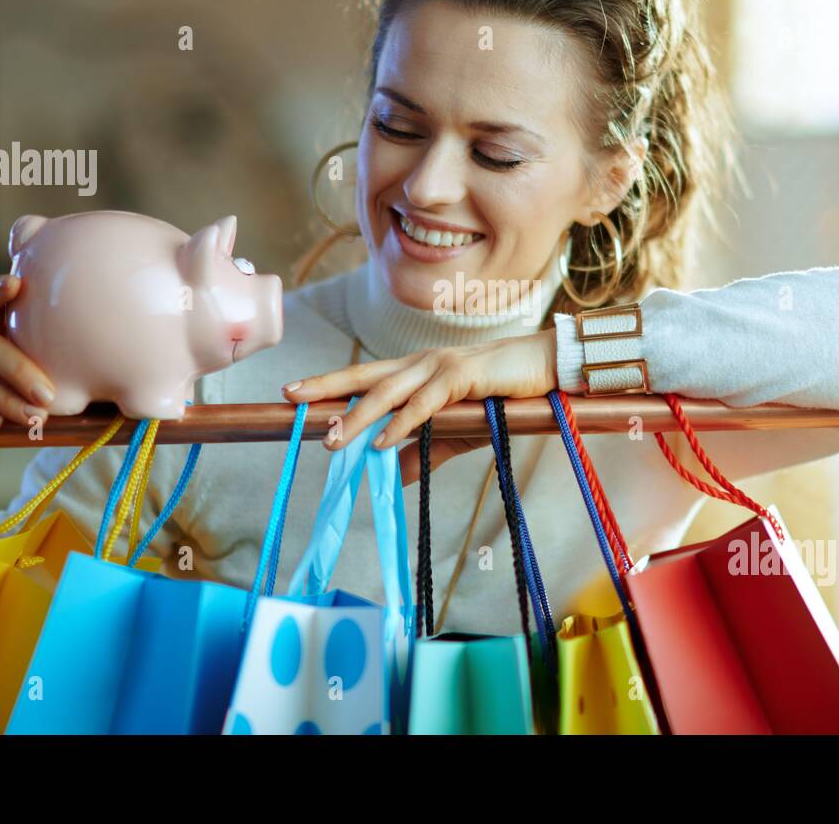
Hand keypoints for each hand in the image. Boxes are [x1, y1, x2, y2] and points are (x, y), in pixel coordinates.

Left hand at [281, 328, 557, 485]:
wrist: (547, 369)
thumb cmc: (503, 396)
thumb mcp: (456, 431)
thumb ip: (423, 450)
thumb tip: (392, 476)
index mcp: (417, 372)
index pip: (366, 378)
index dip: (330, 385)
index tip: (295, 394)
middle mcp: (422, 363)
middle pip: (365, 376)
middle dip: (326, 387)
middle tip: (291, 398)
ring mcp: (440, 366)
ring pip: (389, 391)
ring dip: (358, 416)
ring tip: (333, 438)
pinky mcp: (462, 376)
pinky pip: (425, 403)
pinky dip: (402, 423)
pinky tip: (383, 441)